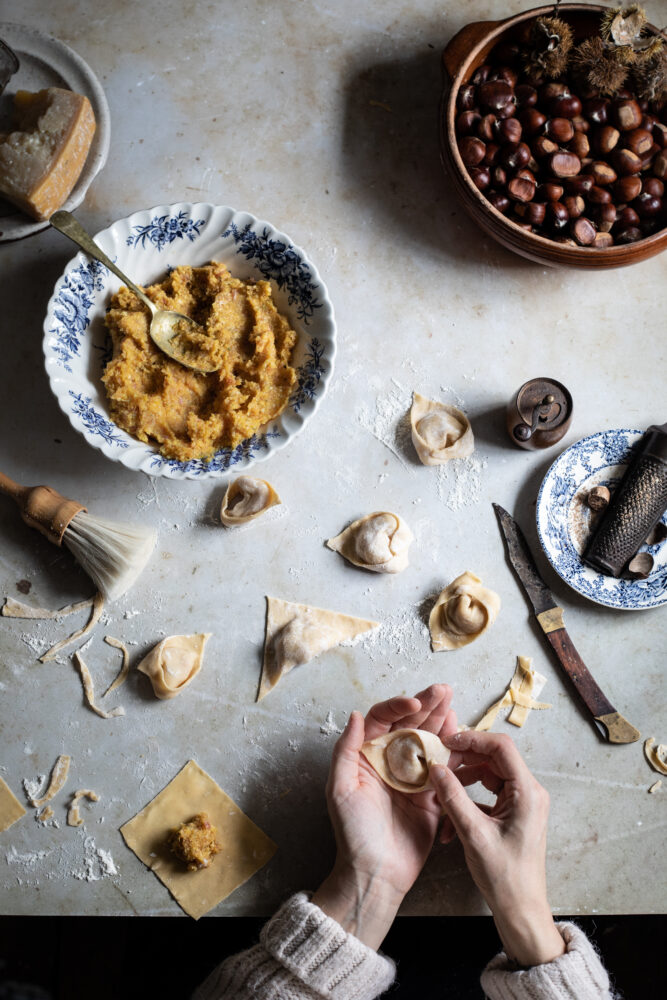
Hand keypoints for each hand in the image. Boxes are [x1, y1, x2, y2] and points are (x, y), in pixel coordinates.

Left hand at [312, 684, 457, 948]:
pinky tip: (461, 733)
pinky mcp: (432, 795)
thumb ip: (346, 750)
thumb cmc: (353, 833)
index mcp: (368, 756)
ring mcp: (413, 777)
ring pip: (429, 741)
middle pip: (410, 725)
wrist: (376, 873)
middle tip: (443, 690)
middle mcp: (390, 762)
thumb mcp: (340, 789)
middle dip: (426, 705)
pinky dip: (453, 749)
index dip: (397, 706)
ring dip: (441, 721)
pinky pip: (445, 767)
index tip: (414, 702)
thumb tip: (356, 714)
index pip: (383, 720)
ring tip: (452, 702)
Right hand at [430, 730, 564, 966]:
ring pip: (487, 776)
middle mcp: (528, 792)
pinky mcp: (512, 814)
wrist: (520, 909)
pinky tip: (449, 821)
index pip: (501, 747)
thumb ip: (453, 797)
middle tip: (437, 768)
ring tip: (439, 799)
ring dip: (461, 785)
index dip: (472, 739)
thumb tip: (436, 768)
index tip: (446, 743)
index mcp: (527, 792)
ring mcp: (521, 802)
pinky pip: (487, 795)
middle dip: (462, 763)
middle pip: (492, 759)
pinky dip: (467, 802)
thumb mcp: (474, 834)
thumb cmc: (504, 876)